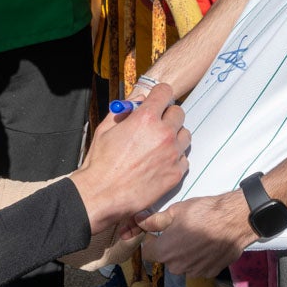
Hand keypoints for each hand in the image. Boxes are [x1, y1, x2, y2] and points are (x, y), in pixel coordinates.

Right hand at [68, 84, 189, 233]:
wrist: (102, 194)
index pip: (165, 92)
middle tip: (156, 124)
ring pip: (185, 135)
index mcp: (145, 118)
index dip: (159, 95)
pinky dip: (175, 158)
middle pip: (178, 112)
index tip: (157, 100)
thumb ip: (124, 110)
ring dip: (174, 136)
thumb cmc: (101, 163)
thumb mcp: (106, 128)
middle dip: (167, 115)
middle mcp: (163, 133)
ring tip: (158, 145)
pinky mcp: (176, 173)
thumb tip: (137, 100)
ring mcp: (172, 154)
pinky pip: (184, 158)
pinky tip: (160, 162)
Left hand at [140, 191, 255, 276]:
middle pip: (166, 259)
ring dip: (185, 255)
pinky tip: (208, 245)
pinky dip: (200, 259)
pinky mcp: (210, 273)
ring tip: (197, 237)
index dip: (151, 241)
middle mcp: (177, 267)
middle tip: (181, 231)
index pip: (147, 252)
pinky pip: (199, 267)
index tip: (159, 232)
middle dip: (170, 248)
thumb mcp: (176, 211)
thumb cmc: (202, 213)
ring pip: (183, 264)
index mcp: (164, 252)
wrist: (233, 221)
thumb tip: (138, 221)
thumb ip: (155, 220)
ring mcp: (194, 272)